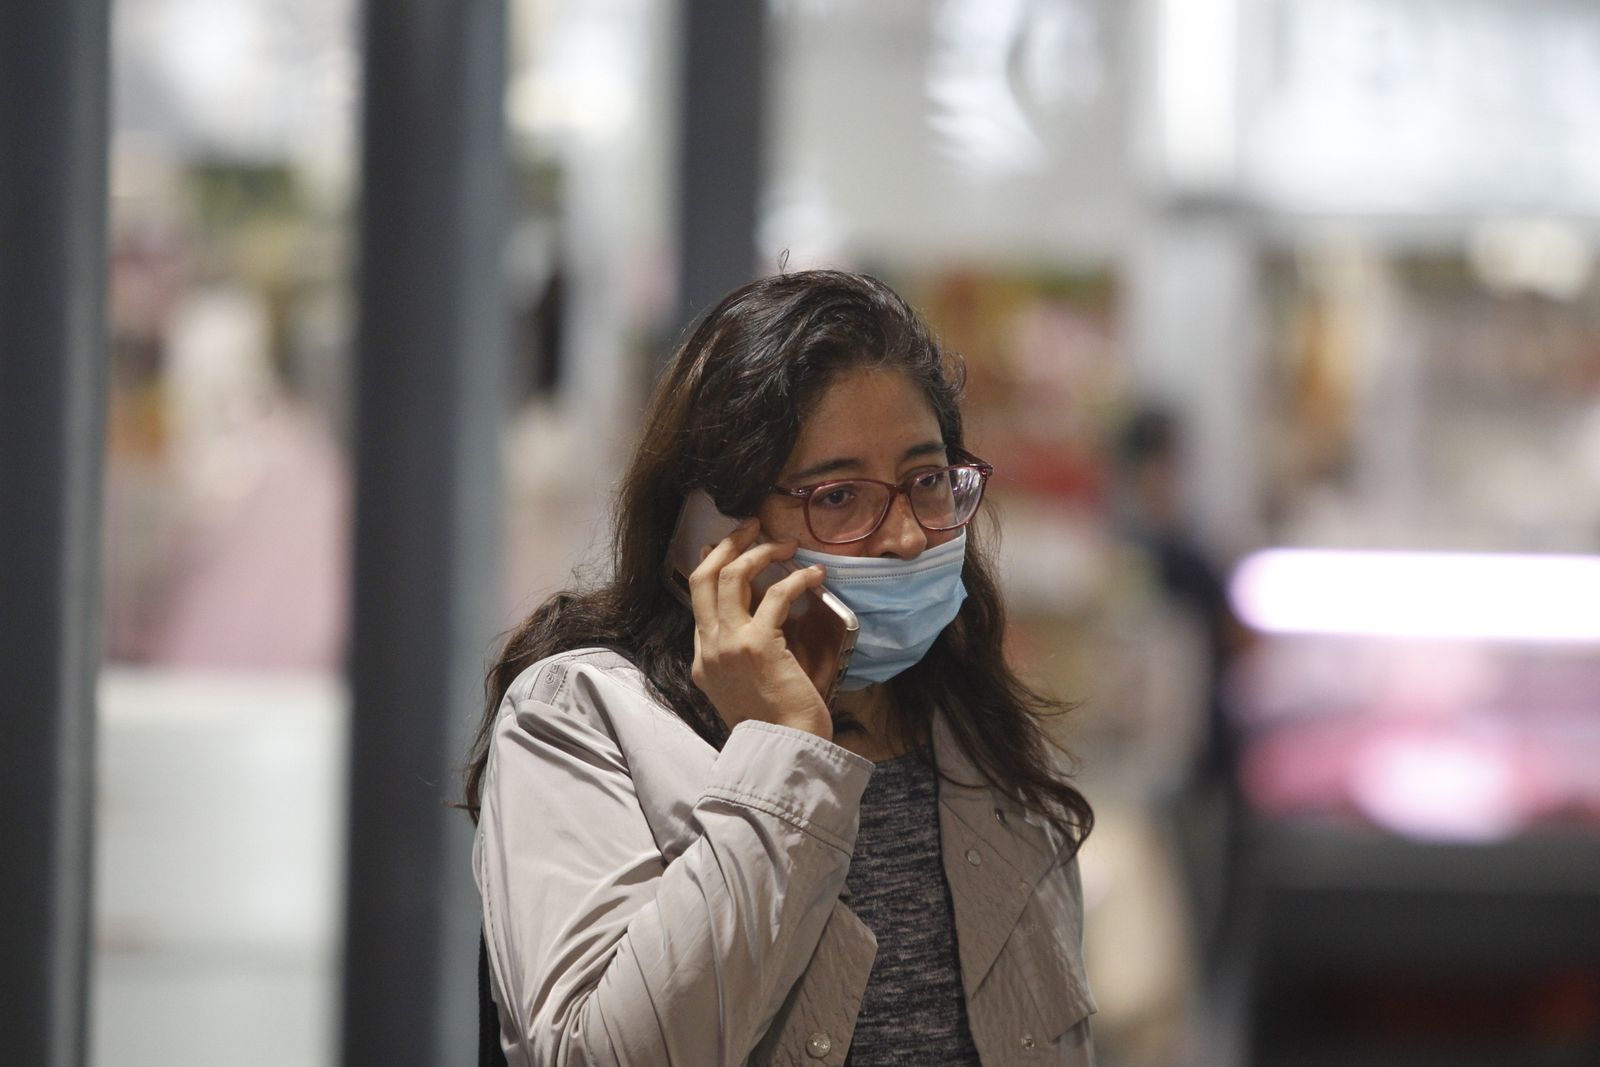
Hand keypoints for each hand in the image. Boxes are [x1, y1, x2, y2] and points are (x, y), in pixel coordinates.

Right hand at [688, 519, 832, 739]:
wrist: (785, 750)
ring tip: (786, 544)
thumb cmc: (778, 722)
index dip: (711, 566)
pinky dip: (796, 578)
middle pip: (704, 578)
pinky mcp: (757, 645)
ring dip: (760, 552)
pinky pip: (775, 595)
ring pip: (731, 577)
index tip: (727, 547)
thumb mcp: (747, 684)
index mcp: (704, 660)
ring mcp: (729, 645)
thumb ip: (746, 650)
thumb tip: (772, 612)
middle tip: (750, 526)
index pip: (697, 600)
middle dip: (726, 544)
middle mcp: (710, 649)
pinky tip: (814, 576)